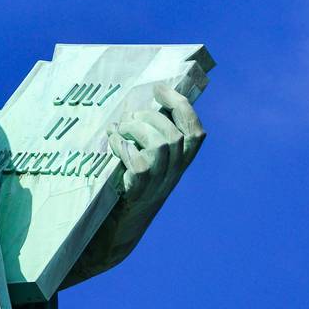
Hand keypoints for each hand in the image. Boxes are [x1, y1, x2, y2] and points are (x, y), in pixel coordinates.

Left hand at [107, 84, 204, 220]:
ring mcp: (160, 181)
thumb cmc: (133, 178)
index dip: (180, 106)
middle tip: (129, 116)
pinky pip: (139, 163)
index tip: (159, 89)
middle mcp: (176, 171)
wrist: (122, 220)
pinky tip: (113, 142)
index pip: (195, 131)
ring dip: (136, 129)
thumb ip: (154, 132)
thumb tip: (144, 99)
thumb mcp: (151, 155)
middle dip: (150, 117)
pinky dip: (123, 146)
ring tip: (120, 128)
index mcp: (182, 159)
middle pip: (174, 135)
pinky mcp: (141, 189)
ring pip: (160, 145)